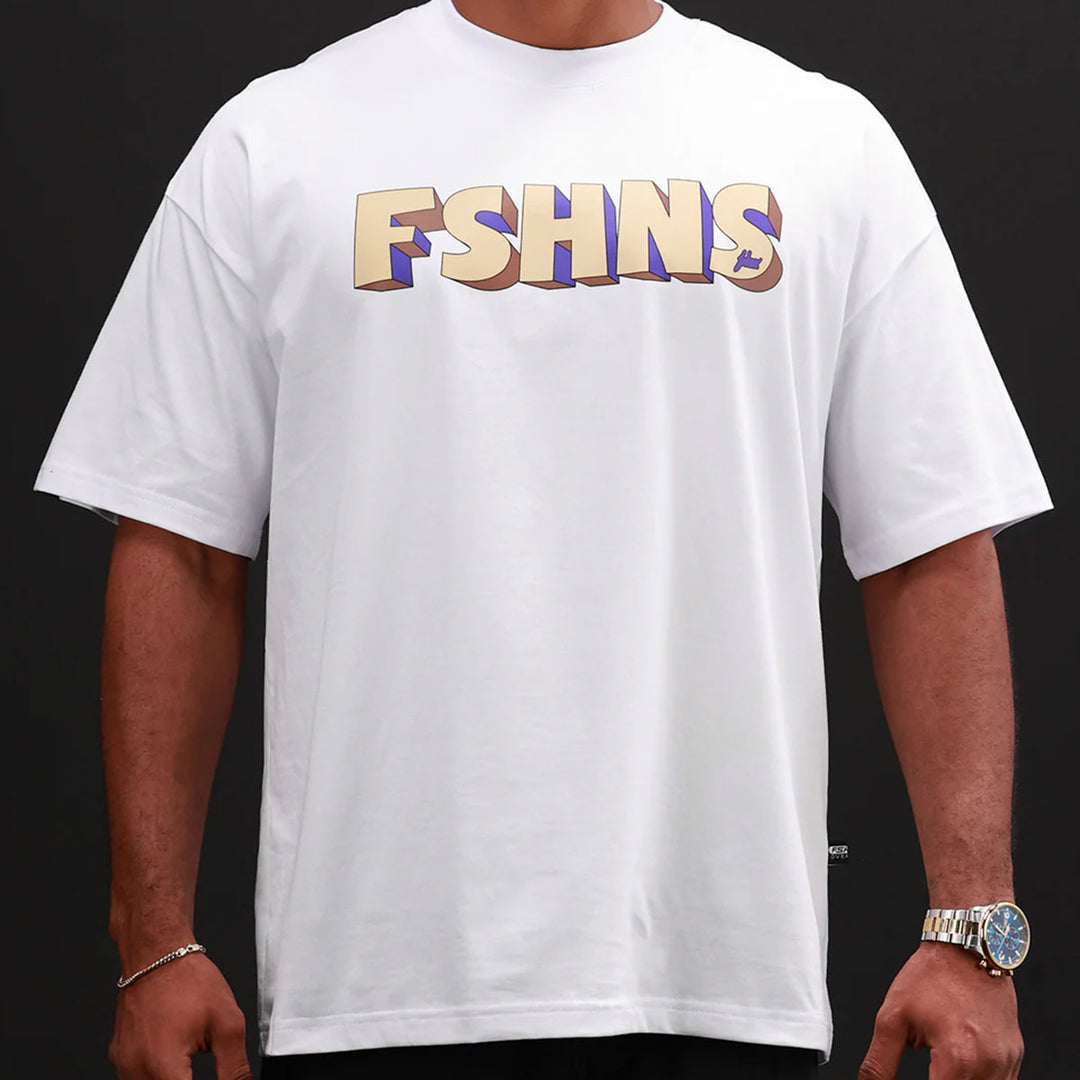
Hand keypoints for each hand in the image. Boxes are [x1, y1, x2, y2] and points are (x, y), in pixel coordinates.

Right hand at [107, 950, 252, 1079]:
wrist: (156, 954)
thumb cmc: (188, 980)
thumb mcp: (227, 1022)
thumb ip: (234, 1067)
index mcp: (163, 1066)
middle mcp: (135, 1070)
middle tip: (198, 1065)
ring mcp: (123, 1064)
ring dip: (171, 1079)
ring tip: (188, 1062)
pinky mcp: (118, 1057)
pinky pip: (137, 1076)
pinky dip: (156, 1074)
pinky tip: (173, 1058)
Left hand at [858, 942, 1022, 1078]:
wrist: (965, 946)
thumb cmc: (931, 976)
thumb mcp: (893, 1016)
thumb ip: (879, 1060)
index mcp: (958, 1057)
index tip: (918, 1077)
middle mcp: (989, 1064)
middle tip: (929, 1068)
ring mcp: (1007, 1060)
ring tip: (939, 1064)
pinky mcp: (1015, 1054)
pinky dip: (978, 1079)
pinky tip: (959, 1066)